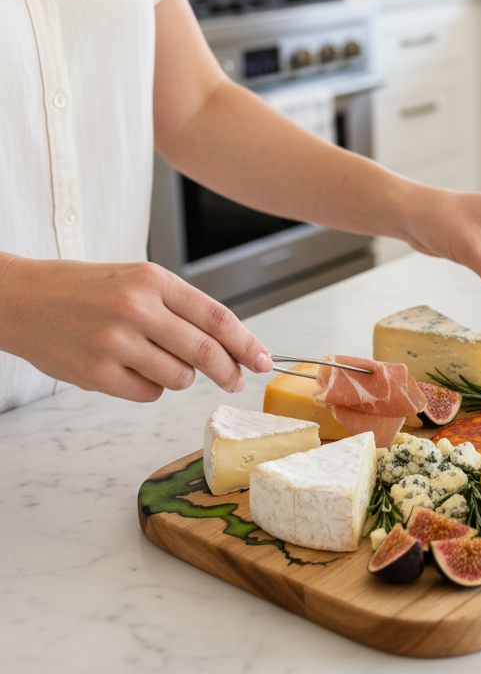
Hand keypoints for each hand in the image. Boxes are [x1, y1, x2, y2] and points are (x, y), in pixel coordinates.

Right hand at [0, 255, 272, 402]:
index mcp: (153, 279)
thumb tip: (231, 345)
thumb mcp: (138, 280)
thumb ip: (182, 308)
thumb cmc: (87, 290)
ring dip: (181, 377)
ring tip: (155, 359)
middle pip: (206, 352)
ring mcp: (115, 342)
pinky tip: (130, 370)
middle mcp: (136, 308)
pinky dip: (150, 388)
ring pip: (180, 377)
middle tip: (237, 381)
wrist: (21, 299)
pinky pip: (149, 393)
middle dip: (229, 371)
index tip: (264, 360)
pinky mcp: (96, 373)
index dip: (247, 343)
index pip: (217, 317)